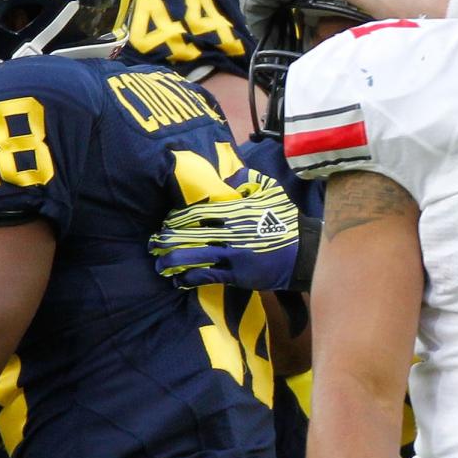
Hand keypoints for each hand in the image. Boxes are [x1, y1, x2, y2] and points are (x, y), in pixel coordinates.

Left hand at [149, 174, 299, 290]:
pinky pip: (208, 275)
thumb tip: (226, 177)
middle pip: (191, 234)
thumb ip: (246, 180)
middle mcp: (230, 231)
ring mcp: (232, 254)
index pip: (198, 212)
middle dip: (168, 239)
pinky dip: (190, 278)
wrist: (303, 252)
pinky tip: (179, 280)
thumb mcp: (271, 191)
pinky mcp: (237, 274)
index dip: (178, 218)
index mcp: (235, 210)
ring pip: (195, 255)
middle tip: (154, 243)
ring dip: (174, 260)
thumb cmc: (285, 220)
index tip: (167, 221)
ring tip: (160, 263)